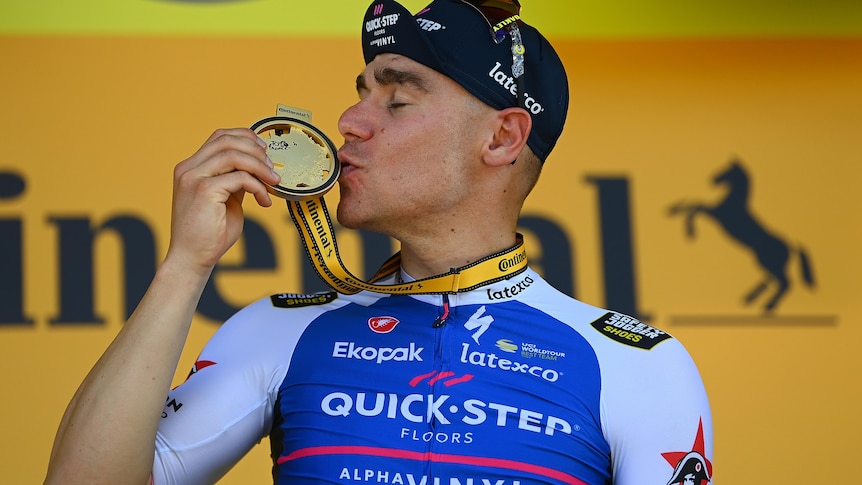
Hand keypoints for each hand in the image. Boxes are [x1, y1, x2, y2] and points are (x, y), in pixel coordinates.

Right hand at [167, 128, 280, 274]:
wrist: (191, 259)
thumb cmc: (209, 234)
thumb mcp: (226, 199)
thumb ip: (236, 181)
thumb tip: (258, 168)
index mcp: (191, 168)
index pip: (219, 137)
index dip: (246, 137)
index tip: (264, 151)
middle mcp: (188, 169)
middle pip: (227, 140)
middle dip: (256, 150)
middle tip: (272, 168)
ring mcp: (193, 178)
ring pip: (234, 154)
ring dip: (260, 166)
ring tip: (273, 182)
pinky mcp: (203, 191)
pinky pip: (239, 178)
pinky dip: (257, 186)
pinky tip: (263, 200)